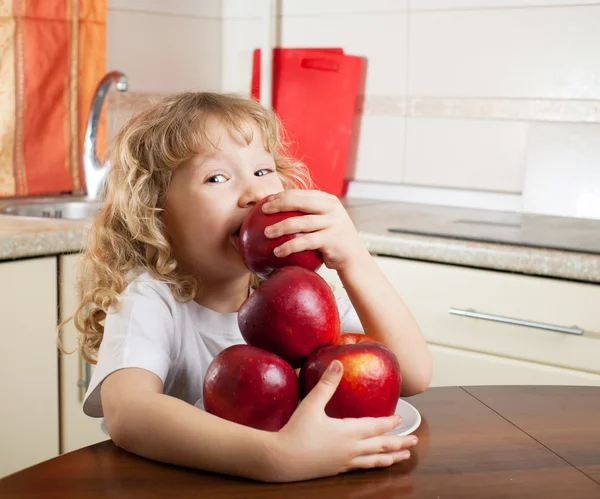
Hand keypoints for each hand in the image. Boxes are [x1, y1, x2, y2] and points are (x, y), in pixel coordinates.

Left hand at [262, 190, 367, 272]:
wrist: (353, 258)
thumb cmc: (332, 240)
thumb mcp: (325, 221)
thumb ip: (309, 213)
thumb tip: (277, 210)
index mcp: (328, 200)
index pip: (300, 193)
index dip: (281, 196)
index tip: (266, 202)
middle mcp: (332, 208)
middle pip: (299, 202)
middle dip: (279, 204)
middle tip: (263, 210)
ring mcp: (333, 223)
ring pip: (301, 222)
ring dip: (280, 227)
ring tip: (266, 233)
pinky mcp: (331, 239)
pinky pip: (305, 242)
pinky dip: (289, 246)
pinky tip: (277, 251)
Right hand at [266, 360, 417, 482]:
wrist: (281, 460)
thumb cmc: (296, 431)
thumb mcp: (311, 404)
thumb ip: (327, 384)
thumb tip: (338, 364)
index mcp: (347, 432)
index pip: (375, 426)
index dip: (389, 423)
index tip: (401, 420)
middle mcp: (350, 449)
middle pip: (380, 446)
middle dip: (398, 443)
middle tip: (414, 442)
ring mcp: (344, 461)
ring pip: (374, 461)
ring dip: (390, 458)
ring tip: (403, 458)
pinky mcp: (336, 469)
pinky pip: (361, 468)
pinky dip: (373, 465)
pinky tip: (373, 464)